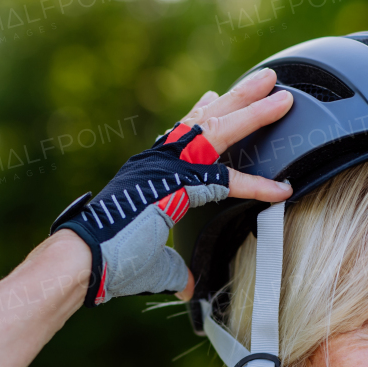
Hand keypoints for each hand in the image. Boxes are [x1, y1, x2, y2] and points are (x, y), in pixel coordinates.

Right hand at [52, 69, 292, 306]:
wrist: (84, 261)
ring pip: (217, 131)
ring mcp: (165, 168)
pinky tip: (282, 189)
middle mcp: (159, 162)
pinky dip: (255, 185)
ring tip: (283, 96)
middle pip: (206, 121)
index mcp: (152, 172)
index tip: (211, 95)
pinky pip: (224, 180)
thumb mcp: (154, 263)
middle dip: (239, 99)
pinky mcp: (175, 185)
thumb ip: (175, 269)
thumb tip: (187, 286)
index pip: (183, 135)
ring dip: (251, 112)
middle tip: (268, 79)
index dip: (201, 114)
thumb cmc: (109, 263)